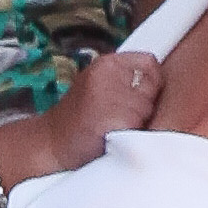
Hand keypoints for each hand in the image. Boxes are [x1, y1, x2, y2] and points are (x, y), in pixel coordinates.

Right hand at [38, 47, 161, 173]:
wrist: (49, 144)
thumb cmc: (78, 121)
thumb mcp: (98, 88)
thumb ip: (124, 81)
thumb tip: (158, 84)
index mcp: (106, 64)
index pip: (149, 63)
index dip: (150, 84)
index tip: (137, 99)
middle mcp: (106, 74)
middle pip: (152, 87)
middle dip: (144, 106)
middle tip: (118, 117)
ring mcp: (107, 95)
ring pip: (147, 108)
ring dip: (137, 123)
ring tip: (113, 127)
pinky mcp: (110, 119)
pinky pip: (136, 127)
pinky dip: (129, 136)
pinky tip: (110, 137)